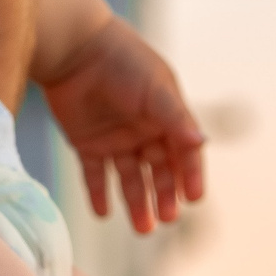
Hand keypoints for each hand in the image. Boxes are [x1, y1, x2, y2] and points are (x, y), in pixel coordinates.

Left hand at [40, 17, 207, 234]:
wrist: (73, 46)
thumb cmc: (122, 61)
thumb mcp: (156, 89)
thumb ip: (176, 118)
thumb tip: (202, 143)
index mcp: (166, 116)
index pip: (184, 153)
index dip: (191, 176)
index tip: (194, 199)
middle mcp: (144, 131)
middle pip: (159, 172)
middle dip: (164, 196)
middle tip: (166, 219)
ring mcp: (115, 139)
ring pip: (131, 179)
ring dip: (137, 203)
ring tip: (142, 229)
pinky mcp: (87, 143)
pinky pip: (95, 175)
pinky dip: (99, 194)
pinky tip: (104, 214)